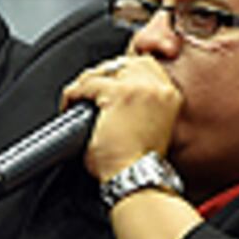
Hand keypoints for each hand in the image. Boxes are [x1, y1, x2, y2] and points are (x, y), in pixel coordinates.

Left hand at [64, 54, 181, 180]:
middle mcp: (157, 87)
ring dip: (85, 84)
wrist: (136, 176)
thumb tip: (112, 94)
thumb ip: (139, 104)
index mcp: (169, 94)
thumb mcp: (150, 125)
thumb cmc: (139, 163)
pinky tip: (69, 106)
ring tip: (77, 100)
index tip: (105, 84)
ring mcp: (138, 88)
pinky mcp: (116, 95)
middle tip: (87, 93)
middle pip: (122, 62)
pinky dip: (72, 94)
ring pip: (102, 71)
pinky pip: (86, 85)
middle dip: (101, 75)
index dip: (119, 72)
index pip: (143, 64)